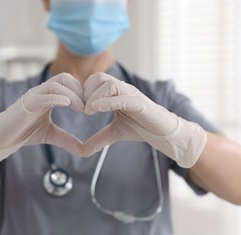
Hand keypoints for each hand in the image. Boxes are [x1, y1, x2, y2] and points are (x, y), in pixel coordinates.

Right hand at [0, 73, 84, 167]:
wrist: (1, 139)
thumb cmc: (23, 133)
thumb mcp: (51, 135)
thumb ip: (67, 140)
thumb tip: (86, 151)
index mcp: (48, 95)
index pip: (69, 83)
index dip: (82, 92)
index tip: (91, 106)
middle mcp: (41, 92)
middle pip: (64, 78)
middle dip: (79, 90)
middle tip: (88, 107)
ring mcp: (33, 96)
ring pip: (55, 84)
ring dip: (72, 95)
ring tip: (81, 108)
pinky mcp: (25, 104)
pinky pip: (42, 95)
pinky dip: (56, 97)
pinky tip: (67, 104)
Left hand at [82, 73, 206, 167]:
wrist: (162, 133)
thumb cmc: (140, 128)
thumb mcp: (114, 133)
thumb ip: (98, 139)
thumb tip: (83, 152)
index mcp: (116, 93)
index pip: (95, 80)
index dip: (83, 91)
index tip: (78, 106)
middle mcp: (123, 90)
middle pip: (99, 77)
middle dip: (86, 91)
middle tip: (82, 109)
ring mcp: (132, 95)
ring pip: (109, 84)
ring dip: (94, 96)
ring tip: (88, 111)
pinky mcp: (140, 104)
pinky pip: (122, 98)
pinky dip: (107, 102)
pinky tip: (96, 109)